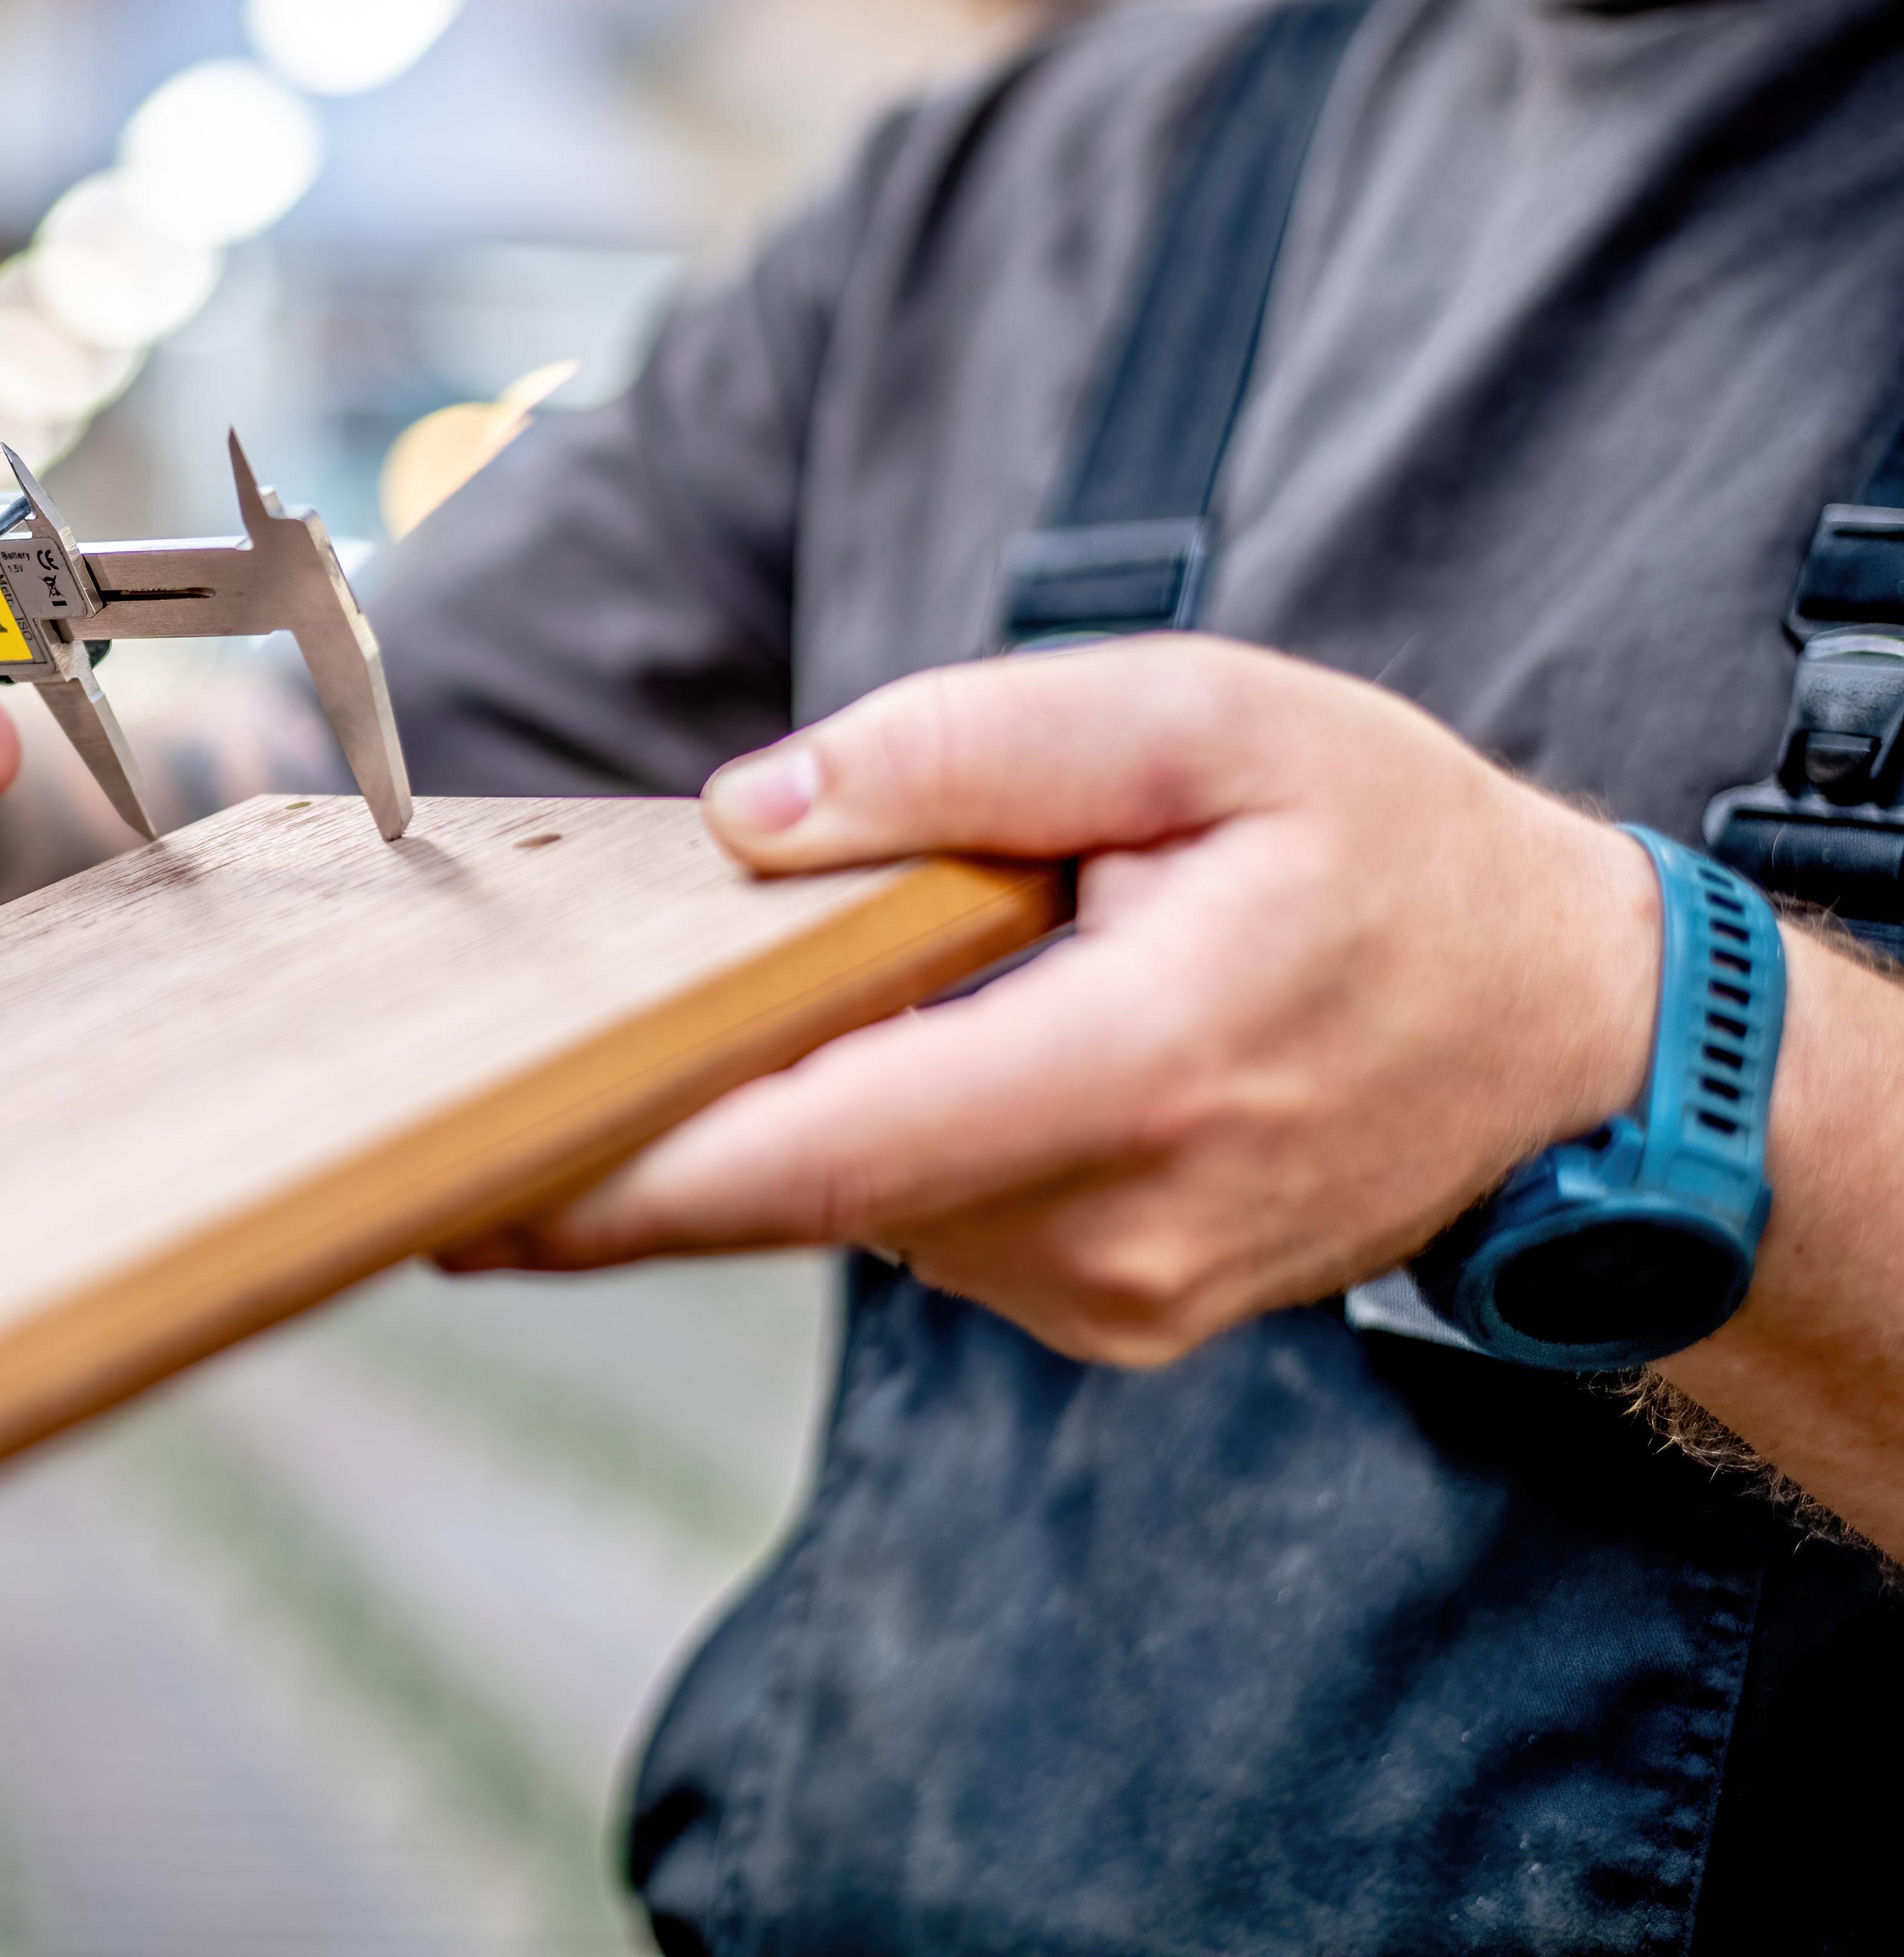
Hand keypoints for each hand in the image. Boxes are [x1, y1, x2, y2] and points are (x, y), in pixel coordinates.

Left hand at [443, 636, 1666, 1365]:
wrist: (1563, 1032)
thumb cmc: (1378, 848)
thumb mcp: (1201, 720)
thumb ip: (967, 752)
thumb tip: (748, 815)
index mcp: (1142, 1070)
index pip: (827, 1150)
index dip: (627, 1177)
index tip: (467, 1190)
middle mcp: (1115, 1228)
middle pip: (807, 1185)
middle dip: (642, 1134)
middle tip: (469, 1102)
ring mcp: (1112, 1297)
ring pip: (860, 1198)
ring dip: (784, 1102)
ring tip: (784, 995)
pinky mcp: (1103, 1311)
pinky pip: (925, 1215)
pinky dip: (869, 1130)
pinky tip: (897, 1044)